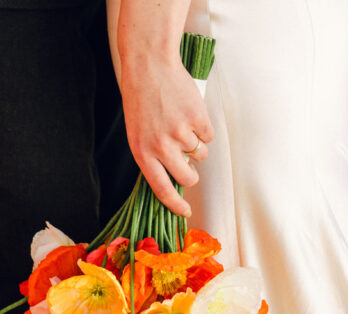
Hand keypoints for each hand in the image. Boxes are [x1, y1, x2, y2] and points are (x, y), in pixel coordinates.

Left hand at [108, 0, 214, 216]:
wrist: (150, 66)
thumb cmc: (143, 100)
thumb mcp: (139, 133)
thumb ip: (153, 156)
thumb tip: (175, 178)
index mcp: (143, 152)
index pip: (162, 189)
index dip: (176, 205)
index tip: (185, 212)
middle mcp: (161, 146)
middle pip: (188, 177)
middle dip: (192, 174)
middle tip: (188, 163)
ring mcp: (181, 133)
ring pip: (201, 155)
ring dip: (196, 145)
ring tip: (181, 124)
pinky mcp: (198, 119)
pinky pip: (208, 136)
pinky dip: (203, 128)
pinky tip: (189, 113)